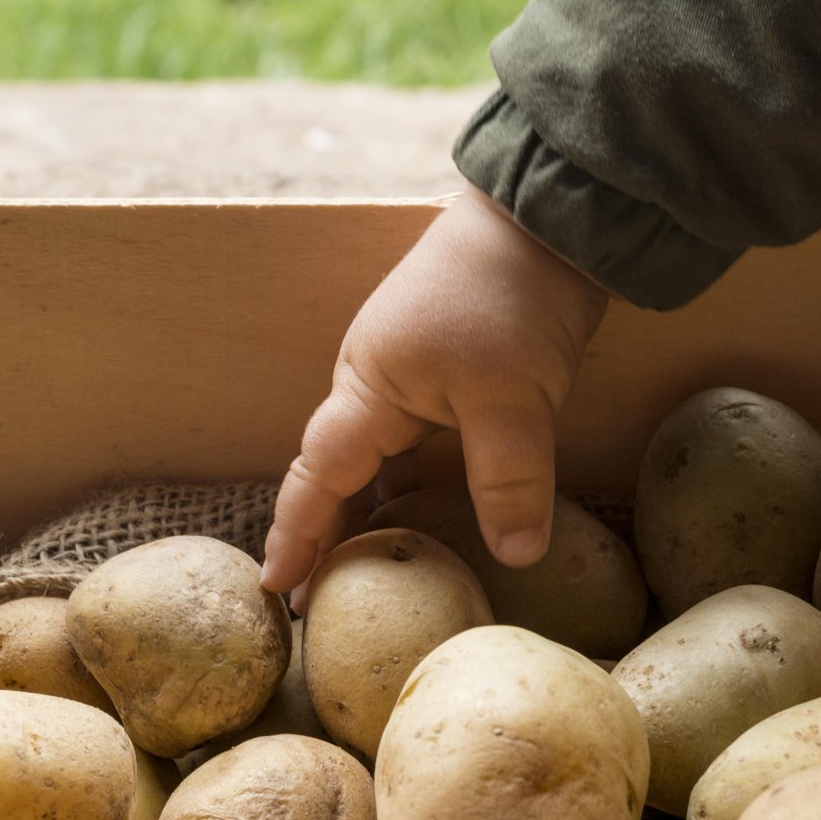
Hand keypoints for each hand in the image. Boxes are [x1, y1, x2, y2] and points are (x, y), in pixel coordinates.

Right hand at [260, 184, 607, 600]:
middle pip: (335, 471)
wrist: (546, 219)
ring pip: (376, 459)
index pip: (318, 476)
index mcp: (368, 387)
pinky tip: (430, 518)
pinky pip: (411, 444)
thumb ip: (508, 479)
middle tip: (314, 600)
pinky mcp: (446, 370)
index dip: (296, 533)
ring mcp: (408, 375)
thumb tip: (516, 557)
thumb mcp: (511, 396)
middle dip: (322, 532)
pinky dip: (409, 485)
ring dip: (367, 511)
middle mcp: (374, 383)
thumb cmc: (509, 297)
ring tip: (366, 574)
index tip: (275, 587)